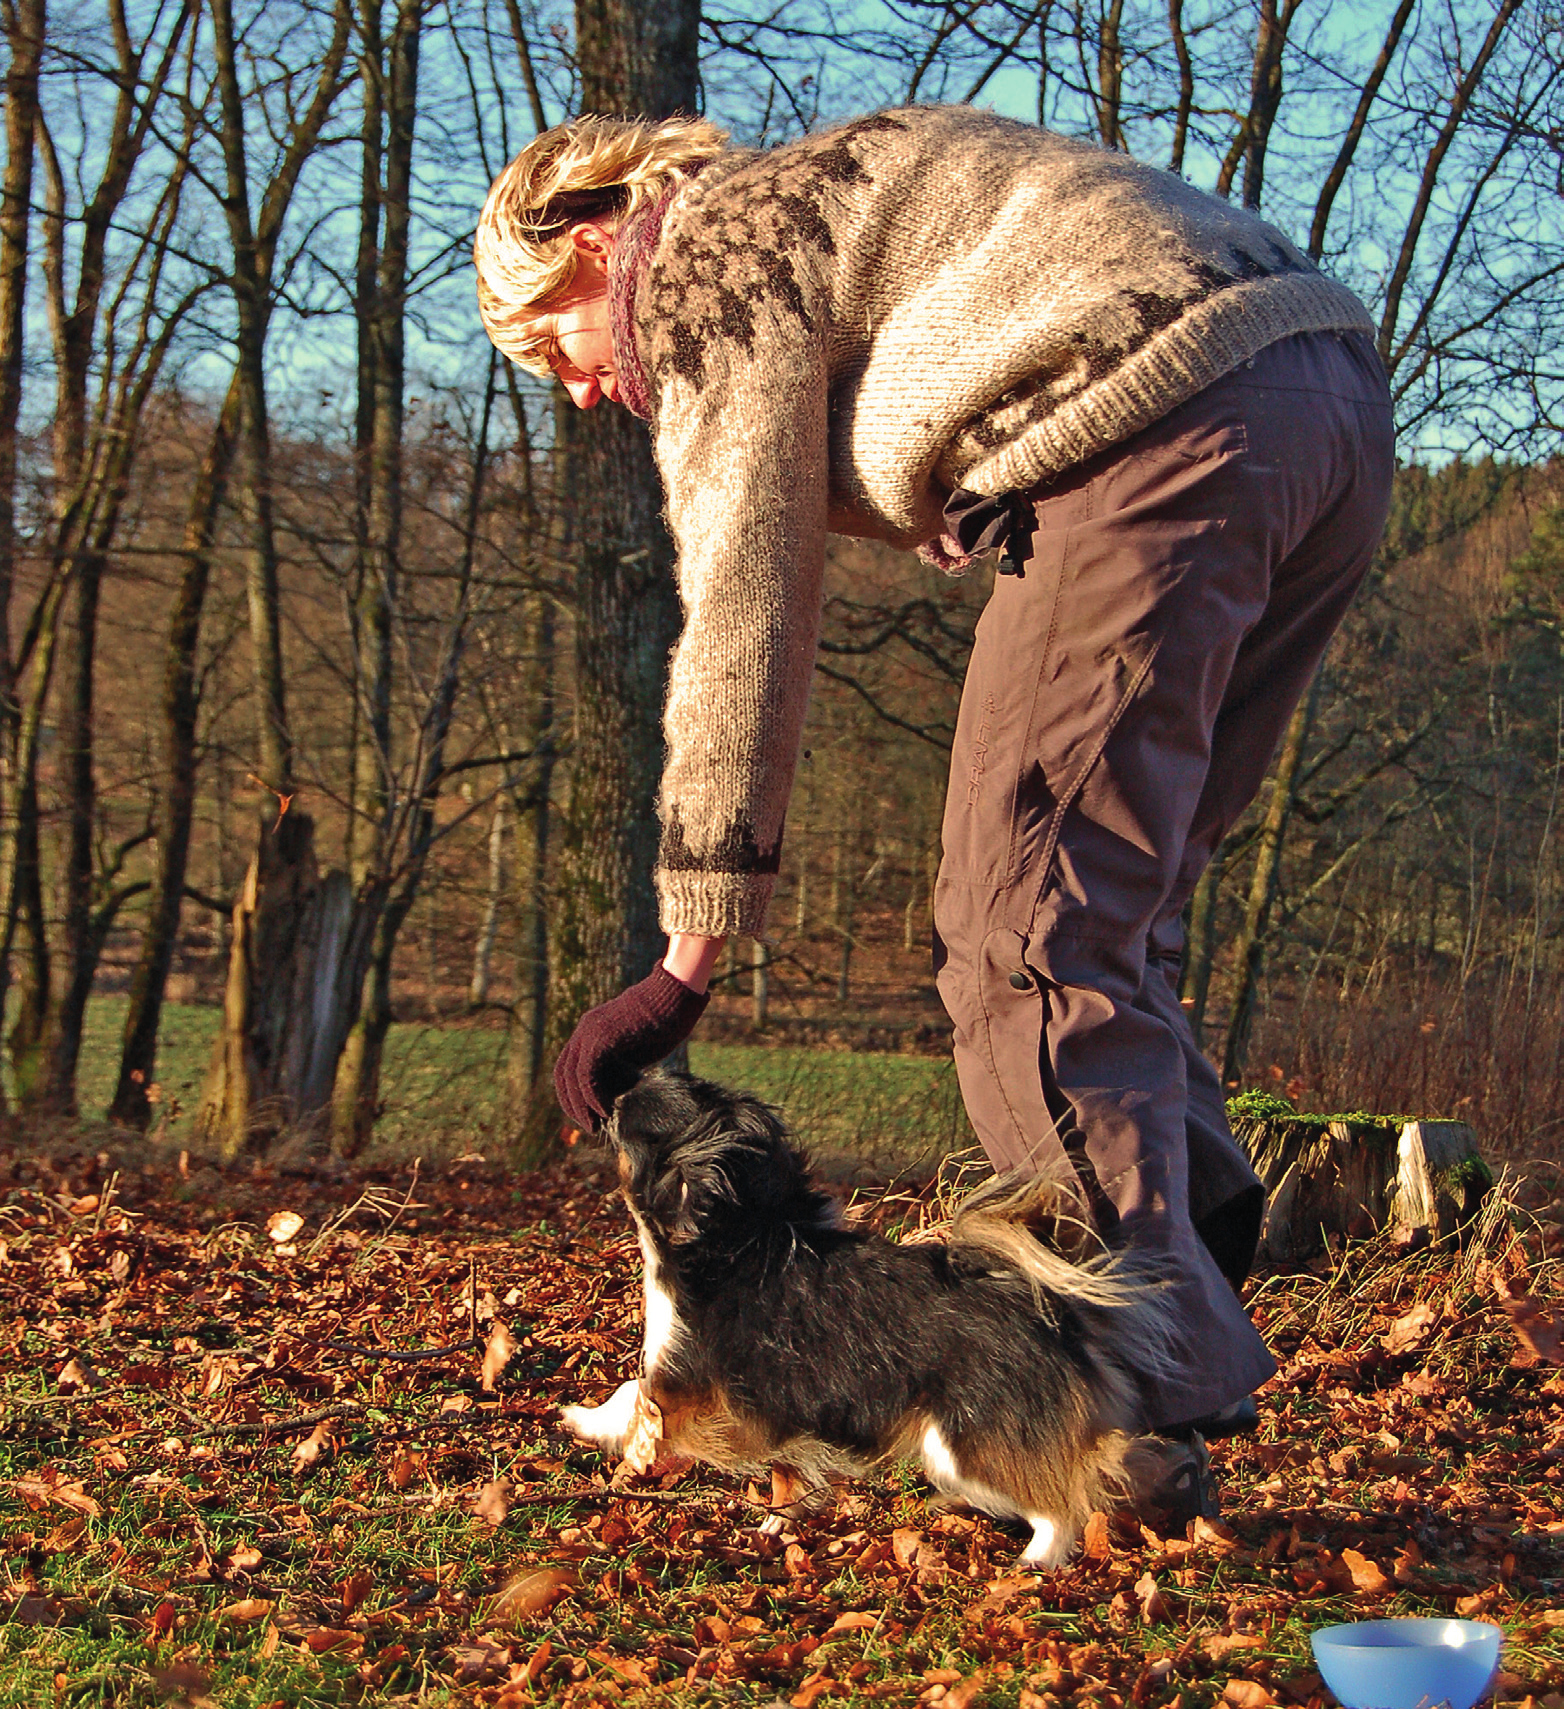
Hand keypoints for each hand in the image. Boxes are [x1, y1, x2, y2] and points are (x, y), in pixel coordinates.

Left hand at [553, 965, 708, 1131]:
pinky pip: (587, 1074)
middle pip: (563, 1074)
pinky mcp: (601, 1038)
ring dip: (581, 1105)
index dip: (574, 1095)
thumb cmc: (666, 1021)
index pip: (569, 1068)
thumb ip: (621, 1065)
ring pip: (572, 1077)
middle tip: (589, 1127)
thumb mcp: (637, 1049)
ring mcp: (590, 1032)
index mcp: (591, 1031)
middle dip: (573, 1104)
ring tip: (595, 1125)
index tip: (588, 1115)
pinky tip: (605, 1111)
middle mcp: (584, 1030)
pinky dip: (593, 1097)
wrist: (676, 996)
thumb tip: (616, 1094)